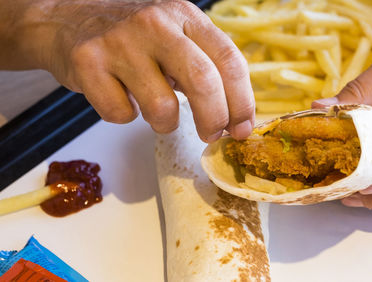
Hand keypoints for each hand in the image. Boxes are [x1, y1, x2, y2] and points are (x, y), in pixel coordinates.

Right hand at [6, 0, 253, 141]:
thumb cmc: (134, 38)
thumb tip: (236, 118)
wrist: (69, 20)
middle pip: (203, 82)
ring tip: (156, 109)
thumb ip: (206, 67)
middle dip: (215, 120)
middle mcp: (154, 23)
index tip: (242, 128)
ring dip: (165, 122)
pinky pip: (121, 115)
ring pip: (162, 107)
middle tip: (212, 136)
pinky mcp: (88, 64)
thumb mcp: (176, 36)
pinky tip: (121, 97)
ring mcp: (119, 42)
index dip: (242, 101)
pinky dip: (126, 117)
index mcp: (184, 15)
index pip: (229, 60)